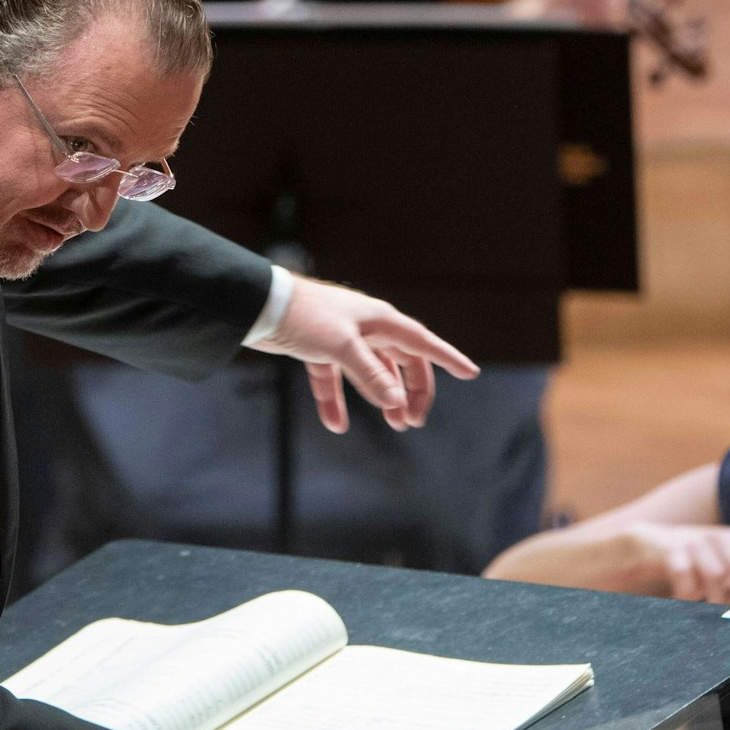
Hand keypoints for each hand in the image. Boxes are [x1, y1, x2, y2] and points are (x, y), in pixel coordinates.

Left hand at [249, 276, 478, 433]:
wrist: (259, 305)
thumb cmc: (304, 317)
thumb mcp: (342, 347)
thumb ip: (370, 374)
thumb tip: (396, 401)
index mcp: (380, 320)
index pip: (422, 342)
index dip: (448, 358)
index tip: (470, 373)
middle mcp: (366, 328)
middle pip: (400, 362)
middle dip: (411, 391)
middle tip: (413, 421)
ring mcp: (342, 339)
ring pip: (371, 373)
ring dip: (381, 398)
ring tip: (392, 423)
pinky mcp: (317, 350)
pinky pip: (334, 380)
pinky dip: (336, 401)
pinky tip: (336, 425)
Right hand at [623, 523, 729, 604]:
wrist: (646, 545)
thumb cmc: (689, 560)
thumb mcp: (718, 560)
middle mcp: (716, 537)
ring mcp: (693, 541)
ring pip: (717, 576)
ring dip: (714, 598)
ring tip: (706, 607)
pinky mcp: (671, 551)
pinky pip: (687, 580)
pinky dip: (687, 596)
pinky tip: (682, 599)